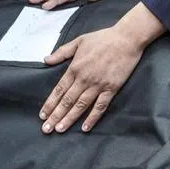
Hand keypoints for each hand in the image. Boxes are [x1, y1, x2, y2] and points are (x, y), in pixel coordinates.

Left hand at [39, 2, 165, 132]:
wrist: (126, 39)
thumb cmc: (103, 38)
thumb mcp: (79, 41)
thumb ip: (62, 52)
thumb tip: (46, 60)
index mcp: (75, 68)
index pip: (59, 90)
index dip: (50, 103)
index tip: (42, 115)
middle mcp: (84, 78)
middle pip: (67, 101)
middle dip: (56, 116)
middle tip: (46, 129)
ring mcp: (98, 84)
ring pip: (81, 105)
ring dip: (69, 118)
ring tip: (60, 130)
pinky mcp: (111, 88)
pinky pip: (100, 106)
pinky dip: (92, 118)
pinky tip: (85, 128)